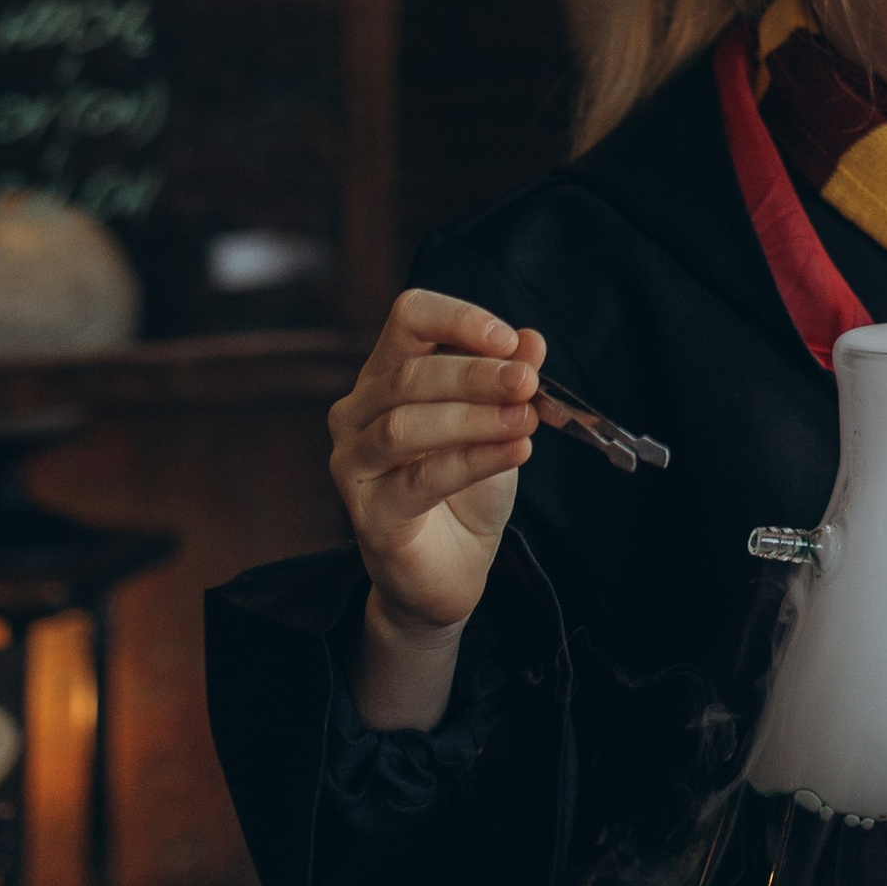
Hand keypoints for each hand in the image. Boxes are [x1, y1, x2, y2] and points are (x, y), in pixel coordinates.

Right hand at [328, 290, 544, 669]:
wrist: (452, 567)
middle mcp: (357, 412)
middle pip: (409, 376)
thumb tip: (532, 341)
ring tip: (526, 420)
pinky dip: (473, 461)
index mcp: (387, 374)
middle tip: (528, 382)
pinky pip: (420, 480)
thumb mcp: (499, 423)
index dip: (458, 320)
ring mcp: (354, 464)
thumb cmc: (468, 485)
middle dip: (476, 375)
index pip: (408, 318)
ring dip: (473, 418)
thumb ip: (511, 381)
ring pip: (405, 426)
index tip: (510, 341)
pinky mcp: (369, 514)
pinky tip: (516, 452)